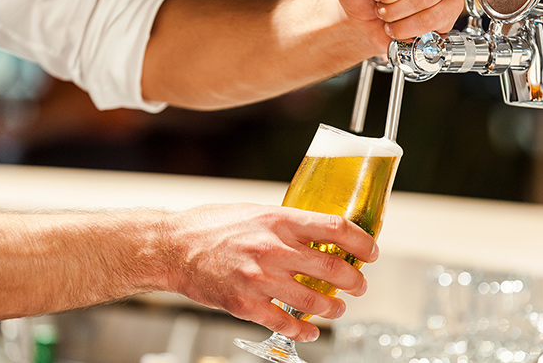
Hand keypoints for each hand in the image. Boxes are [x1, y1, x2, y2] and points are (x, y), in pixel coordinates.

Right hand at [160, 203, 378, 341]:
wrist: (171, 247)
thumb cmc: (210, 226)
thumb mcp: (255, 212)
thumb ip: (286, 224)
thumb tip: (318, 233)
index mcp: (279, 220)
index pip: (335, 228)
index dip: (362, 242)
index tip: (371, 251)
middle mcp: (273, 248)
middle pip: (332, 267)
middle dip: (354, 280)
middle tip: (359, 285)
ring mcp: (260, 278)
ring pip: (313, 300)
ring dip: (333, 308)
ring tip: (337, 308)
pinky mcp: (245, 303)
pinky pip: (284, 322)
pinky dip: (303, 330)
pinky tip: (310, 331)